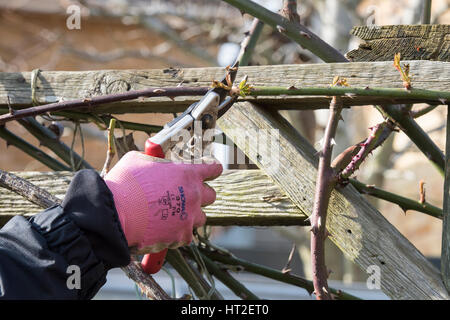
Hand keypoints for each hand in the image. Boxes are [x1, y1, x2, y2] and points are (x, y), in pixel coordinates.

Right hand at [103, 151, 221, 252]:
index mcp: (187, 173)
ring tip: (173, 216)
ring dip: (190, 216)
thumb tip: (151, 161)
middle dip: (200, 195)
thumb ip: (153, 161)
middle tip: (186, 196)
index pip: (212, 169)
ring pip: (200, 217)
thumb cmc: (125, 184)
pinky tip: (164, 230)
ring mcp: (189, 217)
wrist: (115, 213)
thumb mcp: (138, 160)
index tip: (213, 172)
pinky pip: (186, 236)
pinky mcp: (181, 236)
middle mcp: (194, 195)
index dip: (212, 170)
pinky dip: (177, 234)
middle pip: (210, 196)